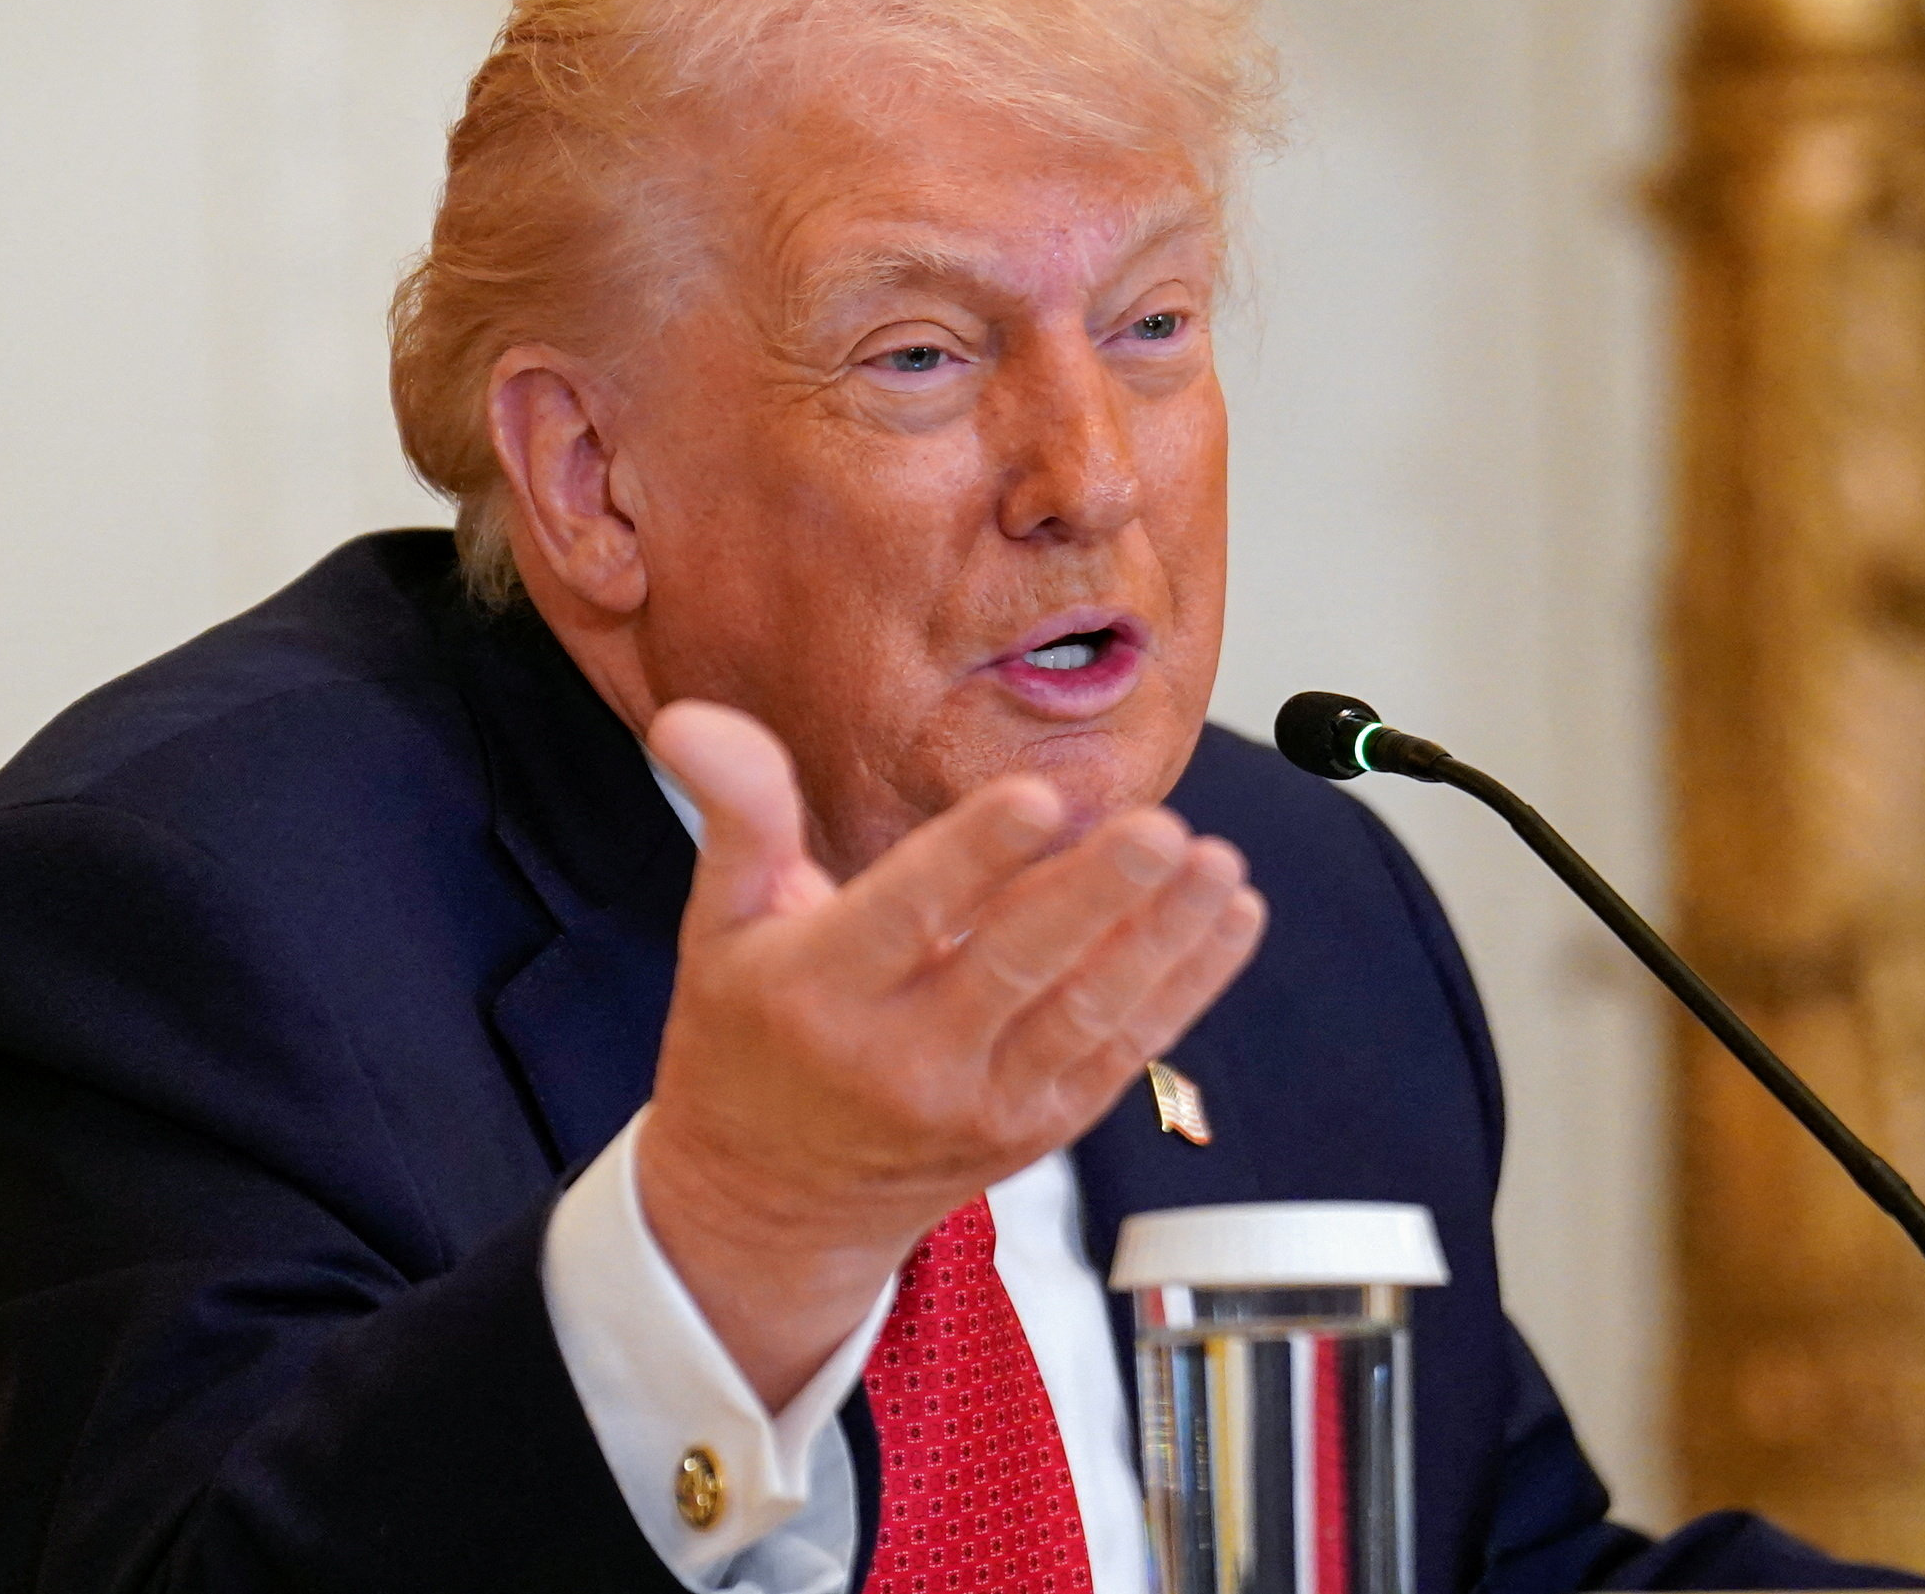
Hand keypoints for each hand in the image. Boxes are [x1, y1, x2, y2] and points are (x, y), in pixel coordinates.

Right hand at [632, 699, 1266, 1408]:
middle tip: (1164, 831)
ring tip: (1220, 868)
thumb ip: (737, 814)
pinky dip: (1183, 990)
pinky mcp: (1035, 1130)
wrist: (768, 1208)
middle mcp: (904, 1057)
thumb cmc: (745, 1041)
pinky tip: (1230, 921)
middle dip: (1097, 897)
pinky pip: (1120, 1057)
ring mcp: (979, 1102)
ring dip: (1163, 942)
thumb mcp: (717, 926)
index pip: (906, 914)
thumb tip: (694, 715)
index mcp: (819, 991)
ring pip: (1084, 1017)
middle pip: (1015, 968)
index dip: (974, 856)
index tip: (1040, 795)